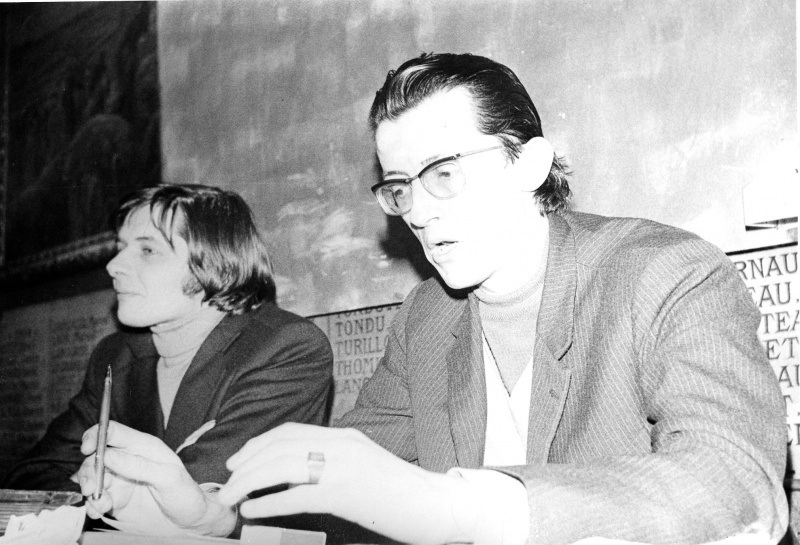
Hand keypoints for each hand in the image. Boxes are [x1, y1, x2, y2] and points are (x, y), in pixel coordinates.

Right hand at [77, 421, 233, 535]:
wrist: (189, 521)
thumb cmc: (185, 494)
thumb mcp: (168, 477)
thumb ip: (139, 465)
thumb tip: (109, 455)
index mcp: (143, 447)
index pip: (113, 432)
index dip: (96, 435)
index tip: (87, 449)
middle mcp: (128, 460)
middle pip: (97, 456)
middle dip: (88, 470)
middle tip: (90, 487)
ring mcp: (121, 480)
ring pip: (92, 478)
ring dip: (89, 489)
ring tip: (100, 503)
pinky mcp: (116, 499)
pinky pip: (96, 499)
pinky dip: (92, 505)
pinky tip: (99, 510)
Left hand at [218, 423, 472, 544]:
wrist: (435, 505)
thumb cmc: (400, 493)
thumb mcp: (363, 467)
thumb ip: (332, 464)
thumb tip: (292, 478)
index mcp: (344, 436)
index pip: (290, 431)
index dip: (258, 444)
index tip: (238, 461)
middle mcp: (340, 444)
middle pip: (279, 446)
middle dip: (245, 464)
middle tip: (226, 484)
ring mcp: (343, 465)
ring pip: (281, 467)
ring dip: (249, 482)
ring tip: (231, 499)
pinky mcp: (345, 492)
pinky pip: (296, 495)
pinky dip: (268, 502)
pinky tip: (252, 511)